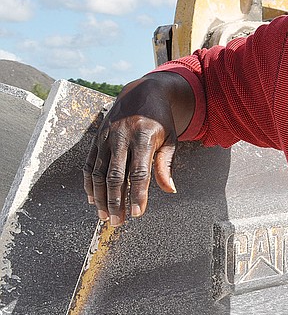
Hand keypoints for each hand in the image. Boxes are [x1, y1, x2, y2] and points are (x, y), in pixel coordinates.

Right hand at [83, 72, 192, 225]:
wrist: (141, 92)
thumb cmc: (160, 119)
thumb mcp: (171, 138)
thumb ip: (166, 164)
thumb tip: (169, 190)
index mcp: (144, 138)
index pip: (139, 172)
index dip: (137, 194)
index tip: (137, 213)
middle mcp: (122, 138)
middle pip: (115, 176)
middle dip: (115, 201)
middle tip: (117, 222)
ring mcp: (106, 138)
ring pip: (99, 173)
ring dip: (100, 197)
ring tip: (104, 215)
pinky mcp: (96, 139)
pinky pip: (90, 164)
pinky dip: (90, 183)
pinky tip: (93, 199)